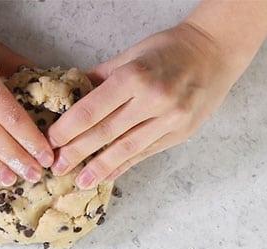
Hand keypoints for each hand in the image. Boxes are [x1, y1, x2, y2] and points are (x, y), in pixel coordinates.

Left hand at [47, 21, 242, 186]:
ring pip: (127, 149)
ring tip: (81, 181)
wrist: (214, 54)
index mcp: (137, 76)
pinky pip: (145, 153)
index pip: (94, 108)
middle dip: (79, 152)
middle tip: (58, 167)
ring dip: (101, 167)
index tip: (52, 141)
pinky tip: (107, 175)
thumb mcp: (132, 54)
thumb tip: (72, 95)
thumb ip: (103, 77)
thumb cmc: (171, 49)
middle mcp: (154, 101)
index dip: (70, 127)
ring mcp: (170, 121)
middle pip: (107, 132)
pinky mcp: (179, 134)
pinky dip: (124, 166)